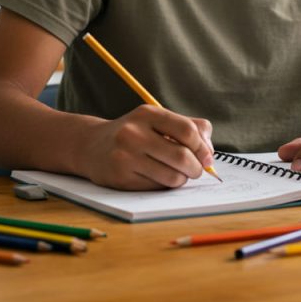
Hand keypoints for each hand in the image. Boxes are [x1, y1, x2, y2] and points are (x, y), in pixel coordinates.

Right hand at [77, 105, 214, 189]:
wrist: (91, 146)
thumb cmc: (134, 133)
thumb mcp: (157, 120)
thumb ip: (188, 127)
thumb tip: (209, 152)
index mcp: (148, 113)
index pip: (187, 131)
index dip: (203, 148)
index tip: (207, 158)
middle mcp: (134, 132)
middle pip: (182, 156)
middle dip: (196, 168)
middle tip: (195, 171)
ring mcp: (125, 156)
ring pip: (172, 177)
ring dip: (181, 179)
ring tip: (177, 174)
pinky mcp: (120, 177)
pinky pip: (156, 188)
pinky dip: (164, 186)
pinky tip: (157, 178)